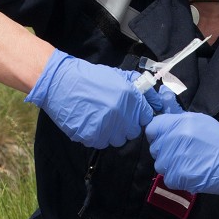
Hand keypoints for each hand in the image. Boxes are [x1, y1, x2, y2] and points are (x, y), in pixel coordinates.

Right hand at [25, 50, 154, 147]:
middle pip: (133, 132)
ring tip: (100, 119)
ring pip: (118, 140)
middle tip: (114, 116)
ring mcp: (106, 127)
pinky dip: (97, 136)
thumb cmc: (90, 78)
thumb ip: (140, 89)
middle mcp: (121, 114)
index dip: (139, 116)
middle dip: (126, 125)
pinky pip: (101, 143)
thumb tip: (157, 102)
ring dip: (112, 133)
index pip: (146, 118)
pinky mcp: (91, 136)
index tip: (131, 113)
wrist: (61, 82)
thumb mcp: (119, 76)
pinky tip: (90, 123)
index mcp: (130, 98)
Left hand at [145, 112, 218, 202]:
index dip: (158, 135)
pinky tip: (192, 174)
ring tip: (189, 165)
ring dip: (171, 167)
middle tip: (183, 155)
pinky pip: (168, 178)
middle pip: (155, 148)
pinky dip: (178, 179)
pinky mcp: (179, 175)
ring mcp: (176, 157)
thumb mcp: (203, 122)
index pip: (153, 128)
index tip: (166, 140)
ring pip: (160, 164)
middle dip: (165, 152)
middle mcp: (176, 138)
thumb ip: (181, 121)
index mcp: (182, 122)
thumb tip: (165, 123)